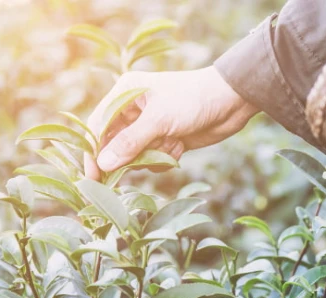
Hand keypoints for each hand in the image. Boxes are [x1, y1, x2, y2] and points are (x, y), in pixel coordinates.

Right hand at [84, 66, 258, 179]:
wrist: (232, 101)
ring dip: (152, 156)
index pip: (98, 125)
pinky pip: (154, 159)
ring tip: (171, 142)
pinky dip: (166, 157)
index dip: (93, 151)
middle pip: (114, 144)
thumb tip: (104, 164)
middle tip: (131, 171)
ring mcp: (150, 126)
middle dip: (128, 157)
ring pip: (135, 155)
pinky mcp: (166, 139)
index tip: (93, 176)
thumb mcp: (160, 120)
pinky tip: (180, 145)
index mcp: (126, 93)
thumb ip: (130, 143)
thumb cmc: (193, 100)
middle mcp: (134, 109)